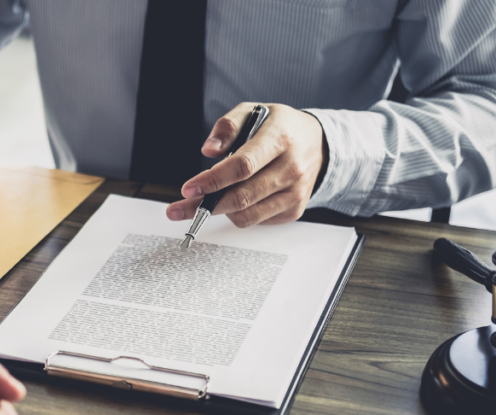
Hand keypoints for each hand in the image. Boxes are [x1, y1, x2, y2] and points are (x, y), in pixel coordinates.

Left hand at [166, 102, 327, 227]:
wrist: (318, 144)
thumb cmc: (279, 127)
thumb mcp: (253, 111)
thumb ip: (227, 126)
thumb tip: (208, 150)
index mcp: (279, 139)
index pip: (242, 166)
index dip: (212, 180)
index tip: (188, 188)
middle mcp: (291, 168)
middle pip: (242, 196)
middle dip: (204, 206)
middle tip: (177, 209)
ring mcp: (295, 192)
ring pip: (247, 215)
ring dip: (220, 211)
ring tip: (206, 201)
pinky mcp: (294, 210)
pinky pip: (257, 221)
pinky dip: (239, 213)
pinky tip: (236, 199)